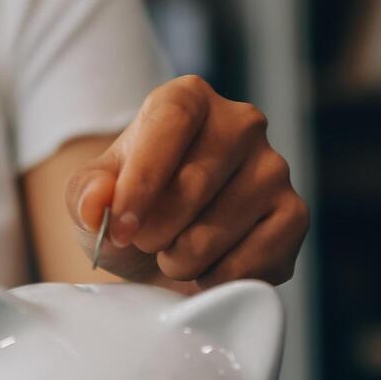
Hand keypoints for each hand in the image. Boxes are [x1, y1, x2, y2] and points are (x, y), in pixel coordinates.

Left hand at [65, 75, 308, 286]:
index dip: (142, 180)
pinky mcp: (294, 216)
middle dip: (156, 230)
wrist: (164, 252)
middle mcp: (242, 123)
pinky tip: (207, 269)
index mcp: (189, 99)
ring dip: (182, 259)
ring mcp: (275, 168)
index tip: (119, 227)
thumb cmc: (130, 212)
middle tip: (143, 242)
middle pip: (195, 181)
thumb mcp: (90, 199)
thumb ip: (86, 194)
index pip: (171, 122)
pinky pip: (251, 261)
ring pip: (220, 228)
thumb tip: (98, 202)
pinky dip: (216, 279)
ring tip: (175, 253)